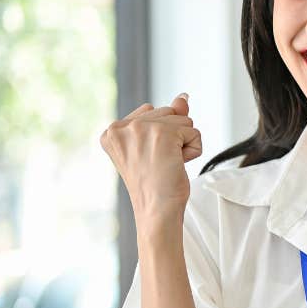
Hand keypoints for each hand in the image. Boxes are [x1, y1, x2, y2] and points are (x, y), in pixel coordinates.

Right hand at [100, 93, 201, 221]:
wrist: (157, 209)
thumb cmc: (154, 184)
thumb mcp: (154, 146)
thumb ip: (167, 118)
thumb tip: (183, 97)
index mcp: (112, 131)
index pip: (150, 112)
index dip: (159, 137)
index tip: (148, 158)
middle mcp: (122, 126)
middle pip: (167, 112)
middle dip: (172, 137)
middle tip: (158, 163)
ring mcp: (142, 128)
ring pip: (182, 120)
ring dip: (183, 143)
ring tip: (167, 164)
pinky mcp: (164, 133)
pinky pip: (194, 131)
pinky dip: (193, 150)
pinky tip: (177, 164)